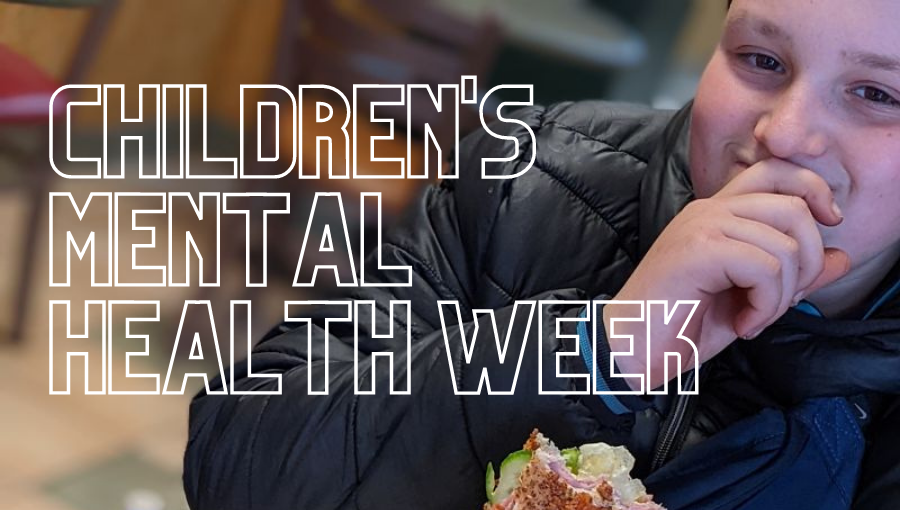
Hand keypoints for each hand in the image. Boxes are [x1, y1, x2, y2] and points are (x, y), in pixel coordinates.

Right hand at [604, 158, 850, 390]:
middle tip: (780, 302)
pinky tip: (742, 324)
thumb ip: (793, 276)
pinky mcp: (699, 249)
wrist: (631, 350)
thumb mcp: (749, 299)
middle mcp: (708, 211)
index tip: (827, 226)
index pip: (776, 171)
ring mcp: (701, 226)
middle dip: (807, 262)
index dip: (812, 190)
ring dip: (782, 295)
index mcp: (716, 214)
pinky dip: (765, 306)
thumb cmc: (679, 326)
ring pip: (784, 244)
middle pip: (792, 206)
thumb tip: (842, 258)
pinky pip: (765, 269)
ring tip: (753, 318)